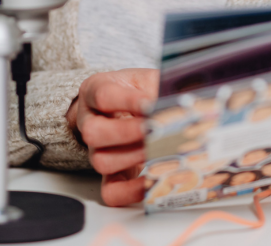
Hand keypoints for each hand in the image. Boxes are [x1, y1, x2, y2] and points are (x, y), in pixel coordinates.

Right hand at [66, 68, 158, 206]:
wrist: (141, 104)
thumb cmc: (145, 89)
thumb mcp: (151, 79)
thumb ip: (160, 88)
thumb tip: (179, 106)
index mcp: (96, 90)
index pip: (103, 96)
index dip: (127, 101)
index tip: (150, 105)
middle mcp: (90, 120)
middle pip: (92, 132)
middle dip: (127, 132)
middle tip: (153, 130)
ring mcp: (97, 149)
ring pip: (100, 161)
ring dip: (133, 157)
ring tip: (159, 150)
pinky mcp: (111, 174)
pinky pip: (112, 191)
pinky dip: (133, 190)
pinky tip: (154, 178)